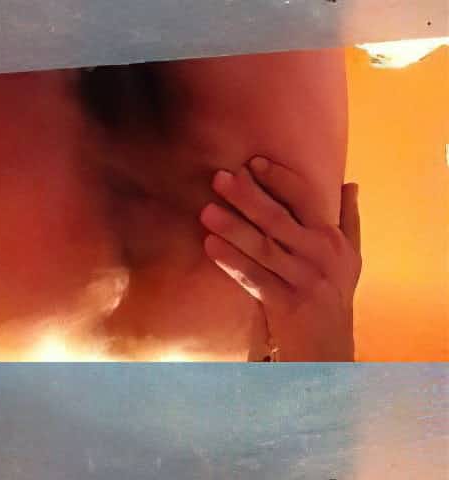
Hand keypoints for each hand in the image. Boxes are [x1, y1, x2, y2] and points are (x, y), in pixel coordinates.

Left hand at [200, 156, 360, 360]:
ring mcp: (303, 280)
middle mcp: (320, 255)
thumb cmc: (333, 295)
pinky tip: (210, 246)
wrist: (329, 348)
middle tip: (219, 178)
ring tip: (206, 211)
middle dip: (247, 196)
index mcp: (332, 238)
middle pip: (278, 218)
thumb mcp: (350, 257)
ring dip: (232, 228)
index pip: (305, 198)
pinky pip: (253, 278)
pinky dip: (231, 262)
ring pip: (262, 247)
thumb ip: (349, 219)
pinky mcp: (286, 304)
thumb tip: (350, 183)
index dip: (278, 179)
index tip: (251, 162)